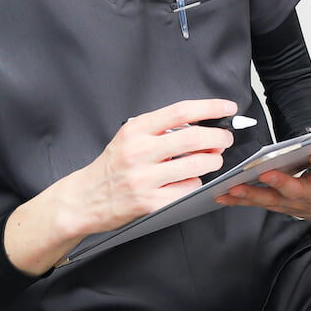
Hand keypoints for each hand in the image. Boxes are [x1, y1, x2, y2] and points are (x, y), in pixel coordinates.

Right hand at [7, 98, 237, 274]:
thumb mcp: (129, 138)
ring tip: (211, 160)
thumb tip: (202, 125)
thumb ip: (161, 130)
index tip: (227, 108)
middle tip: (225, 139)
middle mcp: (139, 152)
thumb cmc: (112, 167)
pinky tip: (189, 181)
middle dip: (219, 137)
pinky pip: (187, 189)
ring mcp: (144, 179)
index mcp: (136, 131)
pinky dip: (195, 184)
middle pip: (194, 138)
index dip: (210, 107)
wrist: (83, 199)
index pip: (181, 111)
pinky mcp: (150, 202)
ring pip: (197, 165)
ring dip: (212, 161)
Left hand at [216, 136, 310, 222]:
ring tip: (234, 188)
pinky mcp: (279, 205)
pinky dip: (240, 200)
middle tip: (266, 174)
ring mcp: (294, 203)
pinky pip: (259, 204)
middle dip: (281, 183)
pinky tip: (223, 196)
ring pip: (272, 200)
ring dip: (252, 195)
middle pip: (297, 191)